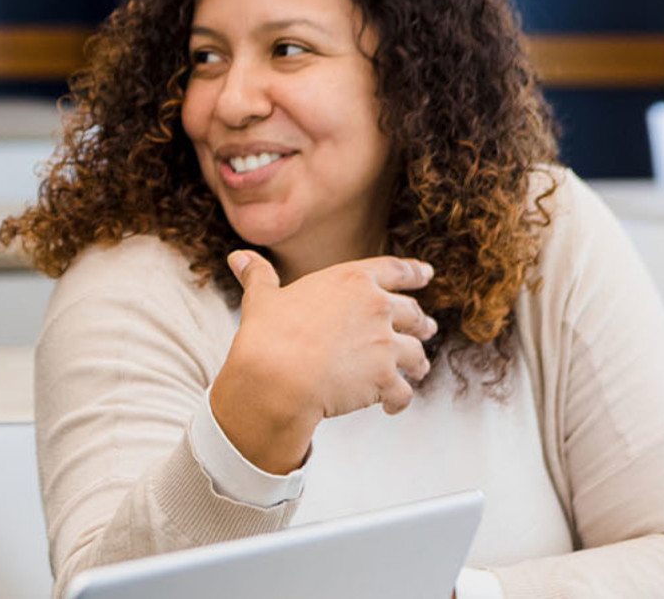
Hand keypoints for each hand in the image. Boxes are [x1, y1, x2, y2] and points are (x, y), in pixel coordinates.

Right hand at [209, 250, 437, 473]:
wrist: (276, 378)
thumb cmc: (267, 335)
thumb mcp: (262, 298)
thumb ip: (258, 275)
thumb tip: (237, 257)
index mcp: (351, 280)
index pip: (394, 270)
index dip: (414, 272)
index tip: (426, 275)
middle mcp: (376, 308)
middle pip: (412, 313)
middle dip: (420, 323)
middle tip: (425, 328)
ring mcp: (385, 344)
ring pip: (416, 353)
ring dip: (418, 363)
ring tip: (418, 369)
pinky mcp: (385, 379)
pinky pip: (405, 391)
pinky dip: (401, 400)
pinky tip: (393, 407)